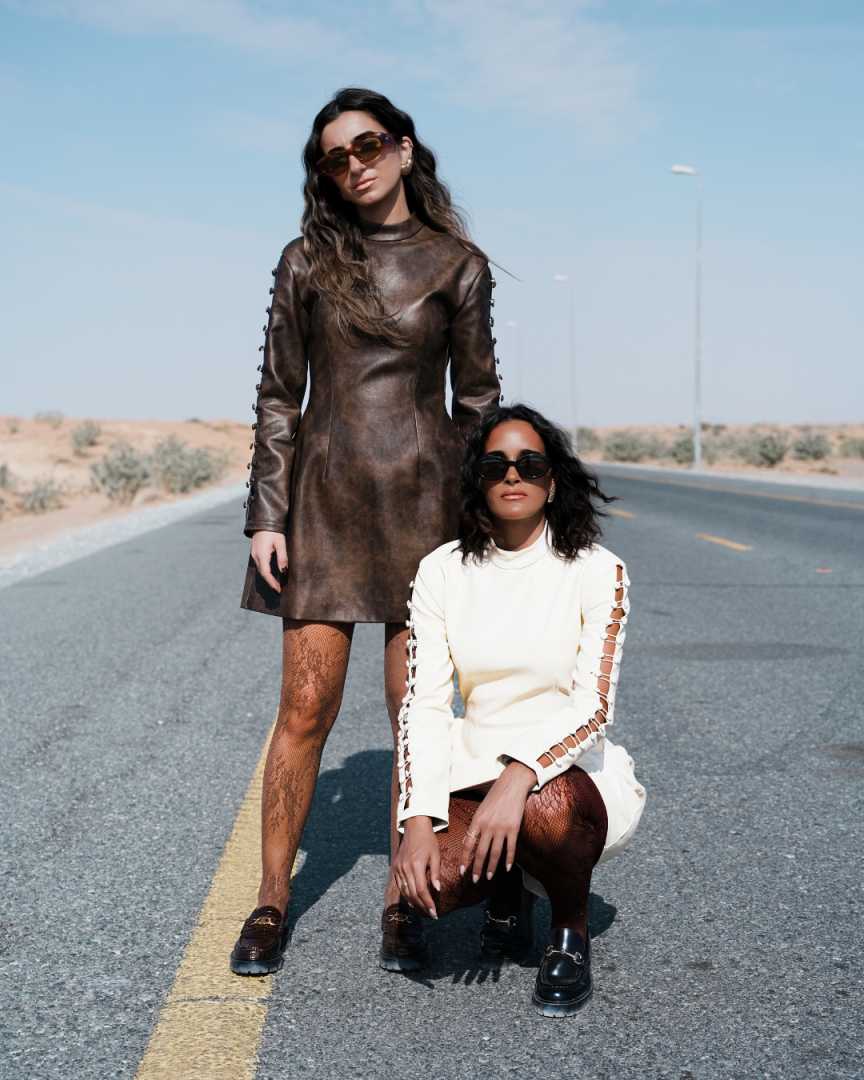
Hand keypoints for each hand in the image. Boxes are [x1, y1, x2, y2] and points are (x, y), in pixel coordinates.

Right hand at [251, 530, 287, 592]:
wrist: (263, 519)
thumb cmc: (274, 530)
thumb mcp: (281, 542)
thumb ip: (282, 557)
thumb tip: (284, 571)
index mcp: (262, 554)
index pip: (266, 573)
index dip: (272, 583)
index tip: (279, 590)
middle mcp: (256, 555)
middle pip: (262, 573)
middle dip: (270, 582)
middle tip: (280, 589)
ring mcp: (254, 553)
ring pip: (261, 569)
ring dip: (268, 577)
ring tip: (277, 583)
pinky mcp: (255, 551)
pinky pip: (260, 564)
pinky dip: (266, 570)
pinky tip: (272, 573)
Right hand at [393, 817, 439, 918]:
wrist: (414, 827)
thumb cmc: (428, 840)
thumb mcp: (435, 855)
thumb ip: (435, 873)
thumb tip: (437, 890)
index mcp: (416, 865)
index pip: (421, 890)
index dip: (428, 903)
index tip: (434, 913)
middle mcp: (405, 868)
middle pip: (413, 894)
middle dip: (422, 906)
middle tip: (431, 915)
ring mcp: (398, 868)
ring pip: (405, 891)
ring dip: (414, 903)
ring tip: (423, 910)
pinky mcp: (395, 867)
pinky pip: (400, 885)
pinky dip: (406, 895)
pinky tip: (413, 901)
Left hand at [460, 762, 535, 883]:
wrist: (512, 785)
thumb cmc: (495, 796)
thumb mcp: (481, 809)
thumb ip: (477, 825)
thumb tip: (472, 841)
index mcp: (477, 821)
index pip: (468, 844)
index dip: (465, 859)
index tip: (463, 871)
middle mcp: (488, 826)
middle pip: (481, 852)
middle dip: (477, 868)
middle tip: (475, 880)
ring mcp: (501, 828)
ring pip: (495, 853)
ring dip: (491, 867)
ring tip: (489, 877)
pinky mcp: (514, 828)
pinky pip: (511, 848)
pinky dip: (509, 860)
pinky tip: (507, 868)